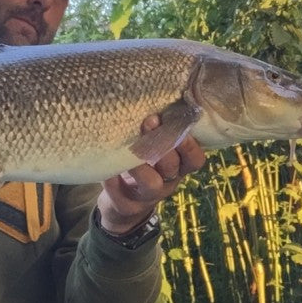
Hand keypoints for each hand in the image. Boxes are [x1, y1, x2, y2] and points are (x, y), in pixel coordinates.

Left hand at [97, 115, 205, 234]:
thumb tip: (153, 95)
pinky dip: (113, 181)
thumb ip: (158, 132)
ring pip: (152, 184)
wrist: (123, 205)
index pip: (194, 159)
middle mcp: (166, 183)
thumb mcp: (154, 152)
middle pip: (172, 168)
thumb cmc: (141, 167)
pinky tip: (107, 170)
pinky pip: (121, 196)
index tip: (175, 120)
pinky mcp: (126, 207)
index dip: (188, 143)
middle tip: (149, 120)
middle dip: (162, 143)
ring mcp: (147, 197)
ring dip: (141, 164)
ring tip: (129, 147)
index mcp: (177, 168)